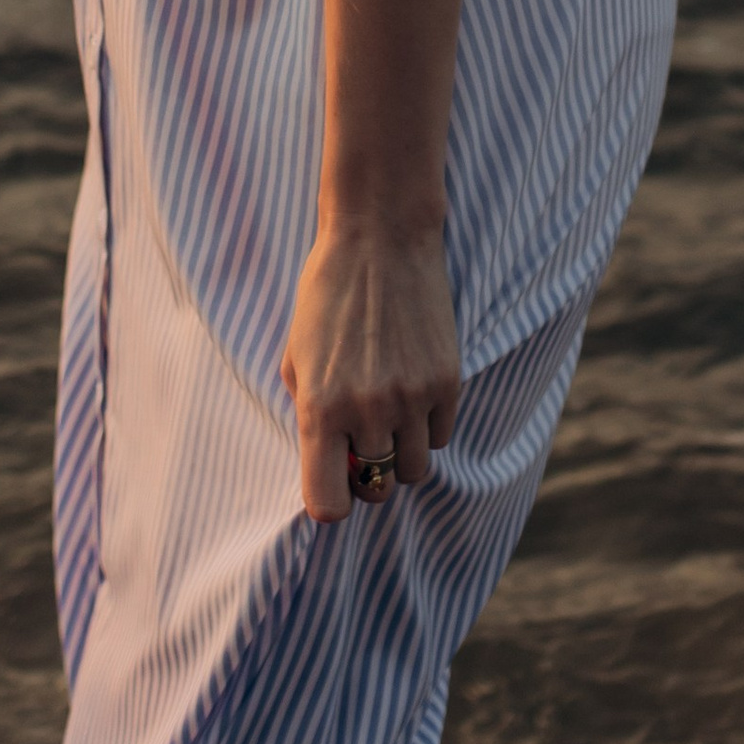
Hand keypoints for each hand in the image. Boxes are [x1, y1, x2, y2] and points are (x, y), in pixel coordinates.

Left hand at [281, 216, 461, 523]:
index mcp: (319, 407)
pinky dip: (427, 428)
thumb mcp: (296, 354)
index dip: (331, 501)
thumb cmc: (326, 295)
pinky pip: (440, 438)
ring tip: (388, 414)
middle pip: (376, 488)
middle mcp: (366, 411)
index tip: (333, 483)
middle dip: (367, 473)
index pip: (328, 503)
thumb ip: (307, 413)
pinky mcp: (447, 383)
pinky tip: (412, 391)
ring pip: (413, 470)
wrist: (380, 239)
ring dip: (400, 452)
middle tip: (361, 441)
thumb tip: (327, 462)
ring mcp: (411, 398)